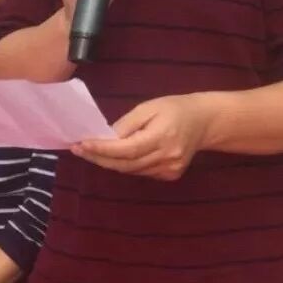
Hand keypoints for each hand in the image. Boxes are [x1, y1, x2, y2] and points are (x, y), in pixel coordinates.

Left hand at [73, 94, 212, 180]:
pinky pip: (141, 172)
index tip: (82, 144)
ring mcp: (170, 170)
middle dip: (99, 158)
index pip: (126, 149)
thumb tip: (106, 136)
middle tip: (78, 149)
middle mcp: (167, 157)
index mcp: (162, 137)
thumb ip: (127, 124)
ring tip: (90, 151)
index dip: (102, 149)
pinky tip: (116, 156)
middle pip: (125, 164)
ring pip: (131, 171)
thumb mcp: (149, 107)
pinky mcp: (171, 176)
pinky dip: (126, 165)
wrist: (204, 121)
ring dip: (109, 162)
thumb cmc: (174, 108)